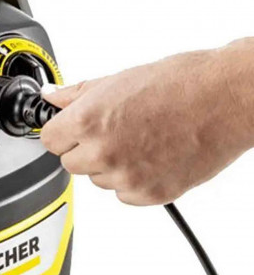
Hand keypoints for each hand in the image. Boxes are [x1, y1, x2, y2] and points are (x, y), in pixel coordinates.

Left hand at [41, 40, 253, 204]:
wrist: (225, 99)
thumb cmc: (179, 83)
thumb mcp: (118, 80)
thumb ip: (77, 94)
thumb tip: (52, 97)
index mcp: (88, 120)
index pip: (49, 140)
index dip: (62, 131)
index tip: (72, 128)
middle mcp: (104, 152)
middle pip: (71, 163)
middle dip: (85, 148)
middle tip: (112, 130)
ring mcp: (127, 177)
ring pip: (98, 180)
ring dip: (110, 165)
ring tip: (138, 139)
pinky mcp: (151, 194)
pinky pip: (124, 194)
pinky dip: (133, 180)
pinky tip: (151, 155)